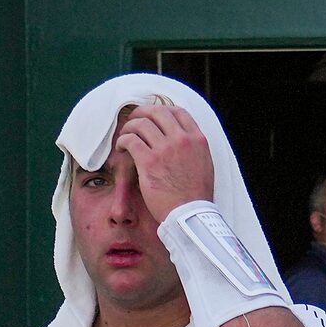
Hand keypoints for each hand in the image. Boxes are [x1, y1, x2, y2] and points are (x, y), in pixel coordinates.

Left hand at [117, 102, 216, 217]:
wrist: (190, 216)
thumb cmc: (195, 196)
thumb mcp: (204, 164)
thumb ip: (193, 148)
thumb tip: (180, 138)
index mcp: (197, 139)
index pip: (178, 111)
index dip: (162, 110)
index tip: (153, 117)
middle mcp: (182, 140)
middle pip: (157, 112)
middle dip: (142, 113)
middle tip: (134, 121)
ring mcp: (165, 150)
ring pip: (141, 124)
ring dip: (129, 127)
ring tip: (125, 136)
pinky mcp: (149, 162)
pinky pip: (131, 140)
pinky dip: (122, 141)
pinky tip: (121, 148)